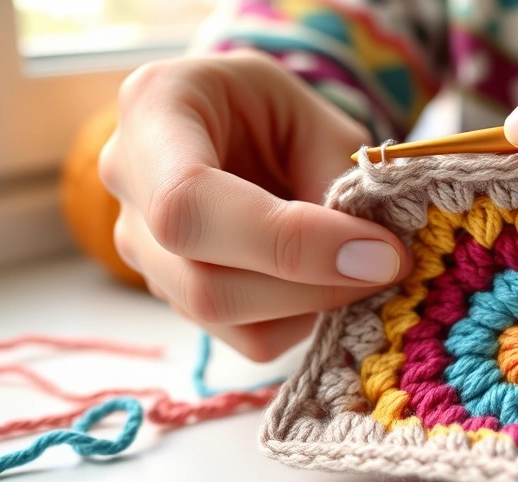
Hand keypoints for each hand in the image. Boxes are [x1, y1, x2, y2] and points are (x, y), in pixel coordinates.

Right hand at [99, 49, 409, 361]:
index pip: (192, 203)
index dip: (289, 242)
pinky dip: (299, 319)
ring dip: (312, 305)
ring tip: (361, 264)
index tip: (378, 252)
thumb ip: (342, 179)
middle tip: (390, 265)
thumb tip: (374, 258)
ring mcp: (140, 248)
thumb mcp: (315, 118)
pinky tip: (323, 278)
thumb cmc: (275, 110)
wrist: (238, 123)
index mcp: (153, 109)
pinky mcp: (173, 293)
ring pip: (224, 318)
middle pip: (203, 282)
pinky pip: (241, 335)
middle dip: (313, 286)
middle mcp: (127, 185)